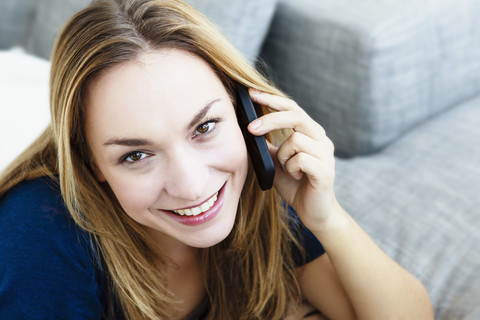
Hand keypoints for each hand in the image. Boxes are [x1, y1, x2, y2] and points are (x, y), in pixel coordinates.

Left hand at [248, 89, 338, 230]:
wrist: (313, 212)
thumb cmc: (295, 185)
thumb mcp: (277, 161)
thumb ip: (269, 145)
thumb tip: (250, 128)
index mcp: (311, 133)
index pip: (293, 108)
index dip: (272, 99)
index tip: (251, 93)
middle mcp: (321, 139)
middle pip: (296, 116)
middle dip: (270, 120)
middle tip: (251, 128)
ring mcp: (326, 154)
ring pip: (296, 140)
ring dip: (283, 156)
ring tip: (286, 169)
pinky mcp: (326, 170)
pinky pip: (301, 159)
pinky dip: (291, 169)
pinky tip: (296, 177)